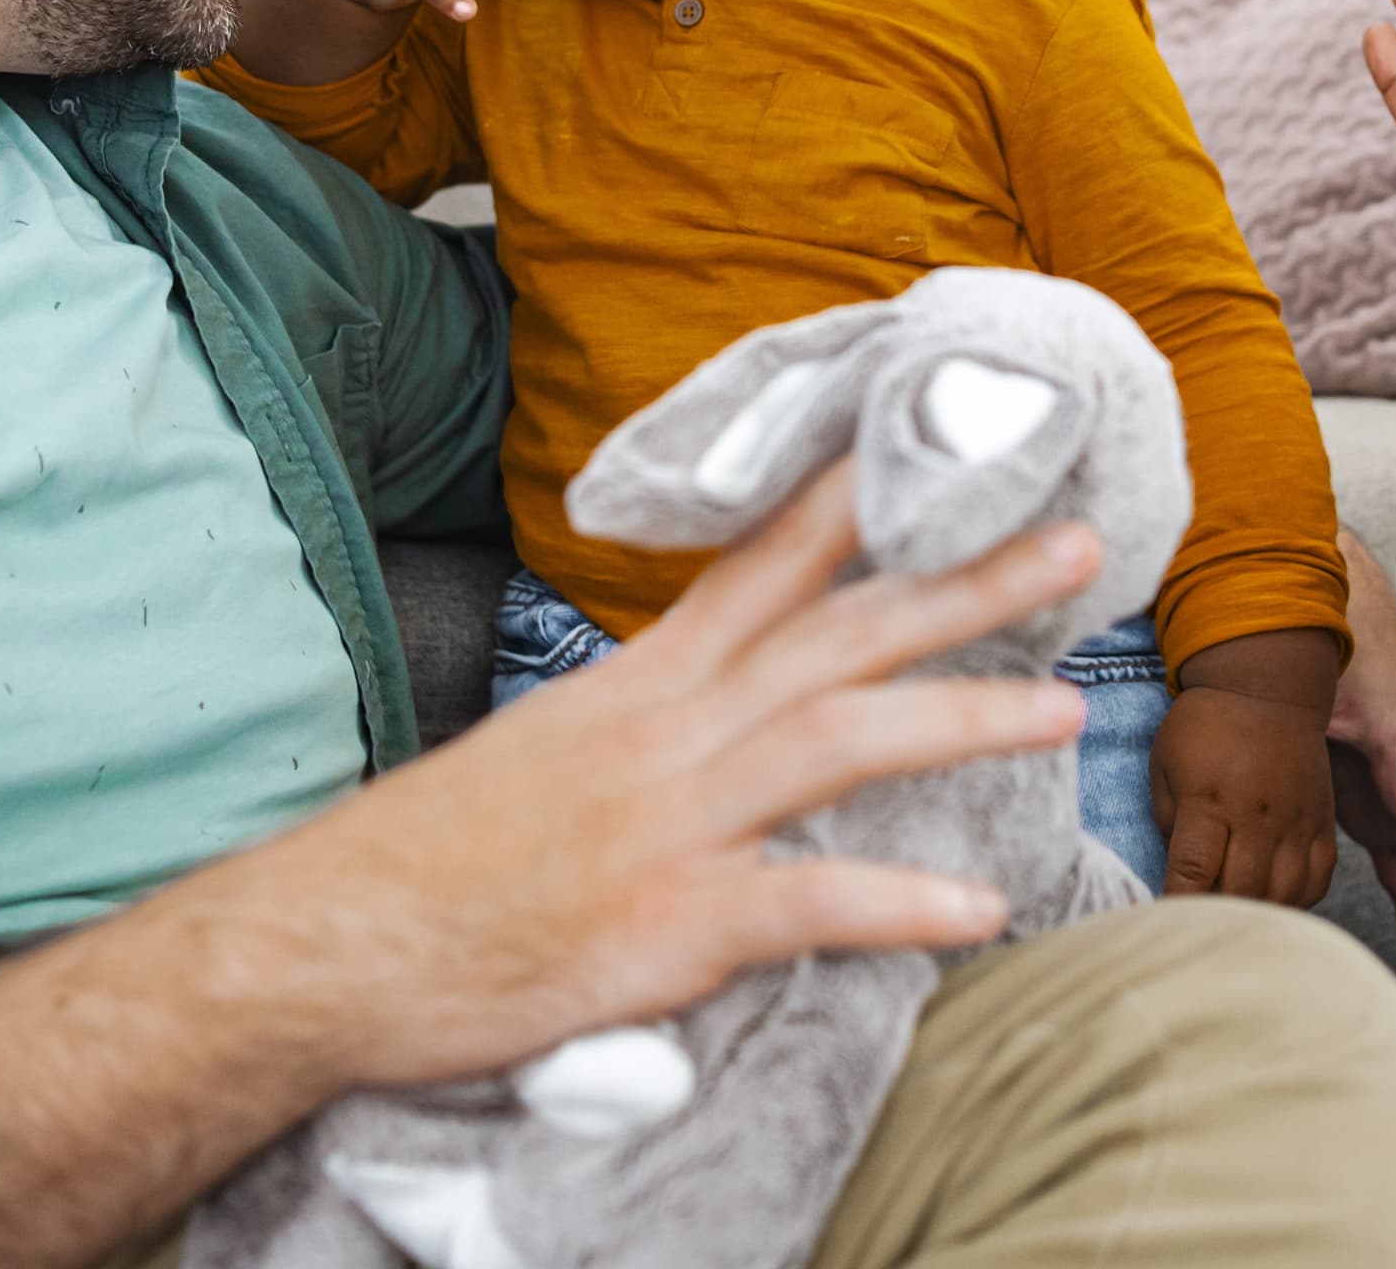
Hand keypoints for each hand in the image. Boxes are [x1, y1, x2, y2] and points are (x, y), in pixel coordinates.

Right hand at [209, 458, 1097, 1089]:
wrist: (314, 948)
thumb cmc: (427, 868)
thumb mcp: (540, 760)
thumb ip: (639, 735)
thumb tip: (705, 730)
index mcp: (637, 687)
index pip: (766, 564)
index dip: (863, 502)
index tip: (947, 447)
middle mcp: (662, 733)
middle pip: (838, 631)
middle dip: (965, 583)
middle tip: (1081, 545)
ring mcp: (664, 823)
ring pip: (837, 740)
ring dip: (961, 716)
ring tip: (1067, 711)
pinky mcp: (658, 924)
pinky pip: (799, 902)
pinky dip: (895, 903)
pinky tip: (980, 913)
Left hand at [1153, 629, 1340, 904]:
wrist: (1268, 687)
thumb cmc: (1205, 726)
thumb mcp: (1164, 766)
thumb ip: (1167, 823)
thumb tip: (1178, 874)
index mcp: (1210, 801)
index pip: (1193, 873)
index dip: (1178, 906)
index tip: (1165, 925)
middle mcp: (1258, 817)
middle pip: (1241, 894)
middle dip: (1217, 918)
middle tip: (1200, 926)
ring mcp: (1296, 823)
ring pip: (1283, 897)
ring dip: (1257, 915)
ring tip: (1237, 918)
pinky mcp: (1323, 825)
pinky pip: (1317, 883)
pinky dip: (1296, 902)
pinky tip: (1274, 900)